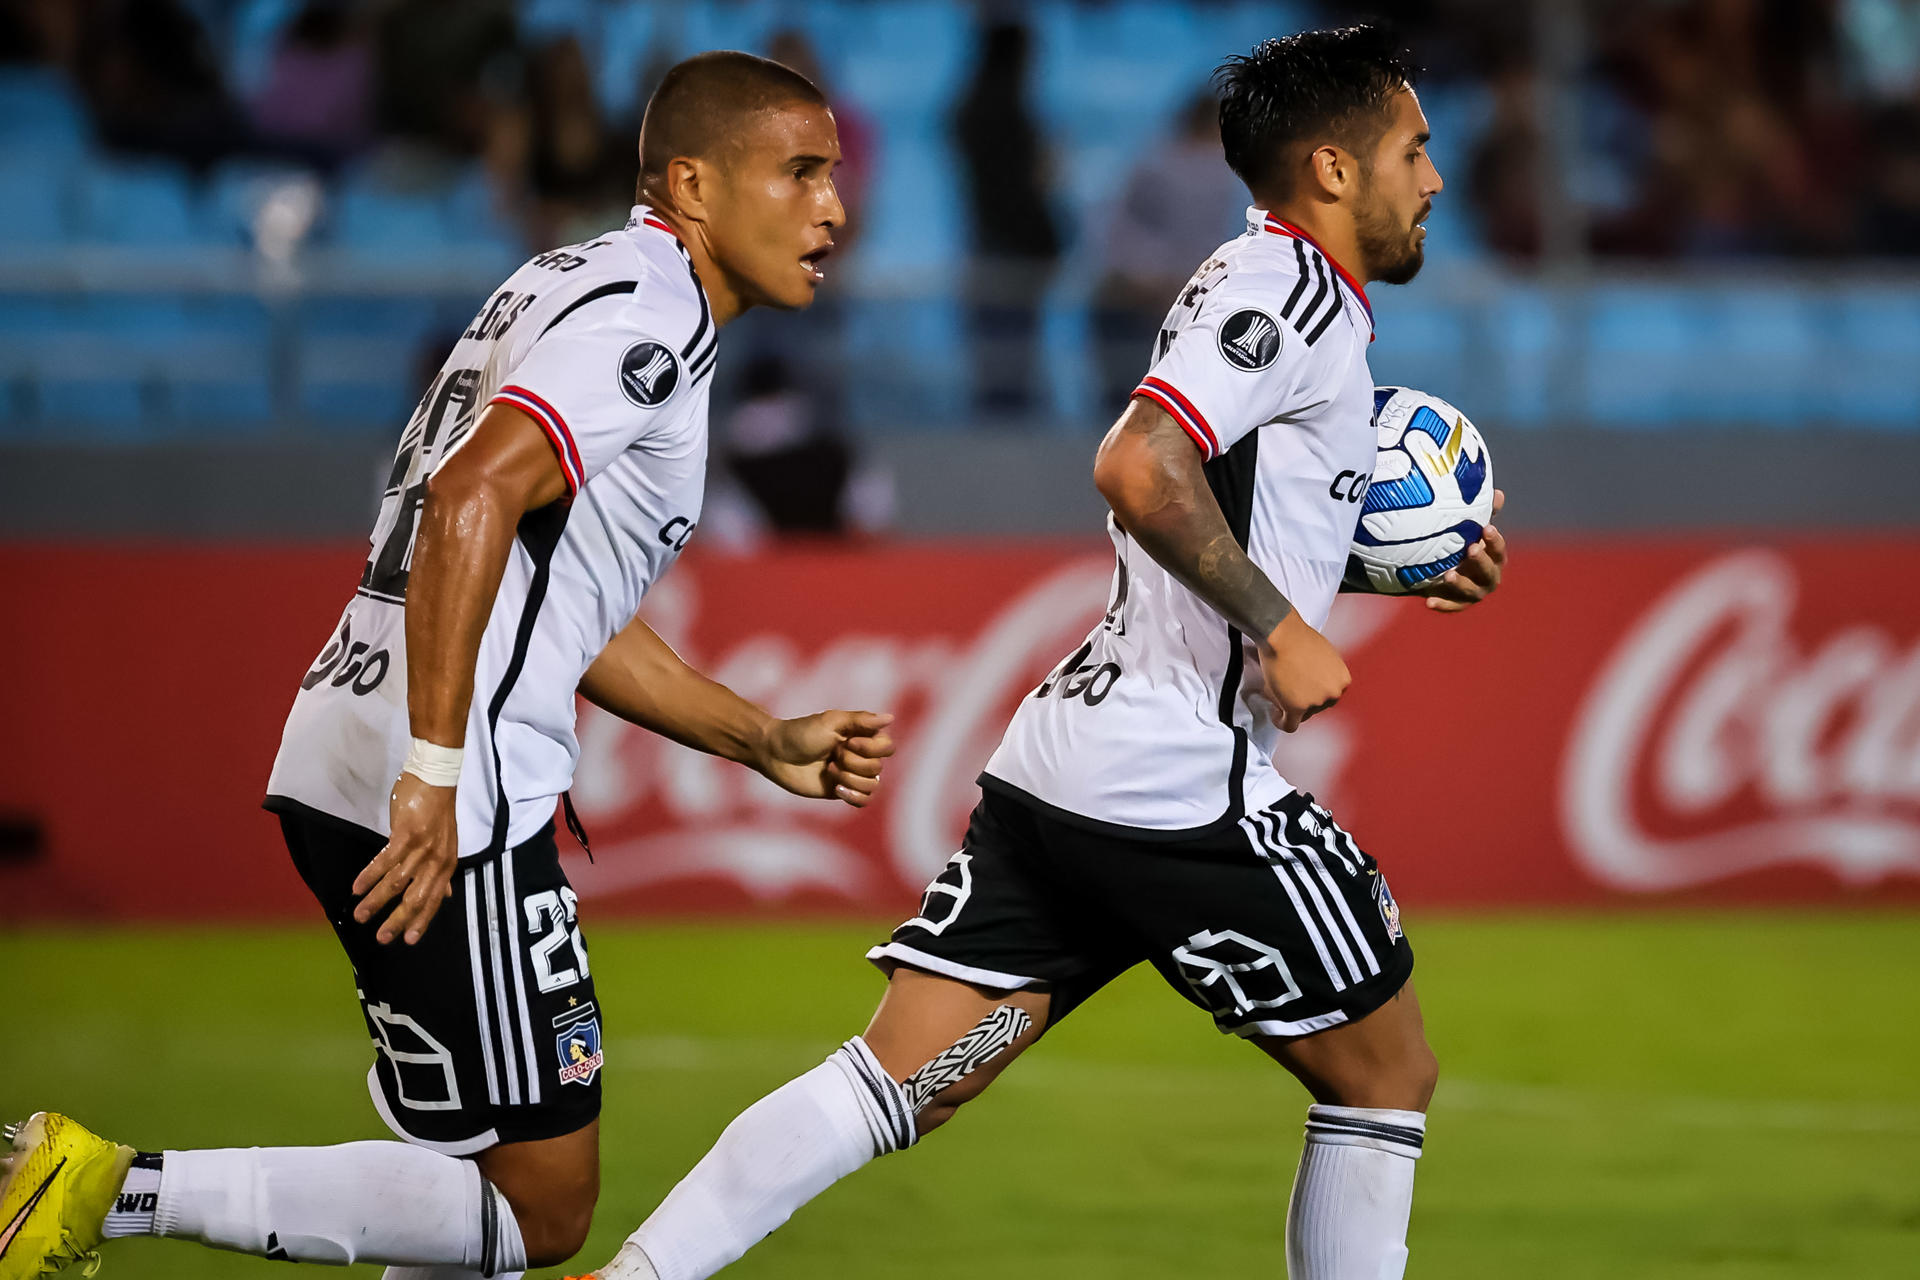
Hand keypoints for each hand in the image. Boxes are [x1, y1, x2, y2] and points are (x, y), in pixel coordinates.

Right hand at [352, 771, 459, 944]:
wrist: (436, 774)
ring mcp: (423, 847)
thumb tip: (446, 895)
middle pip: (416, 898)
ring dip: (376, 901)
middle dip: (397, 920)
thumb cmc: (436, 809)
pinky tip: (356, 888)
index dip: (421, 921)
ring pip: (397, 882)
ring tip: (359, 915)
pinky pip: (386, 861)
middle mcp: (437, 859)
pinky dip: (370, 876)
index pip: (434, 900)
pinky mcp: (407, 834)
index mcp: (447, 864)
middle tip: (381, 938)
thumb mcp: (445, 843)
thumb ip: (441, 870)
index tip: (408, 940)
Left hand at [756, 710, 895, 806]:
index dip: (872, 748)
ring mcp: (851, 774)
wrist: (776, 753)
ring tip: (830, 770)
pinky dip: (854, 796)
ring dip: (850, 778)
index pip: (887, 747)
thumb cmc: (801, 732)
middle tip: (831, 755)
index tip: (848, 742)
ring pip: (872, 786)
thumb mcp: (831, 721)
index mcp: (861, 736)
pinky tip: (836, 788)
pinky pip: (864, 801)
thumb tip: (890, 718)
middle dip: (853, 762)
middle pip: (878, 768)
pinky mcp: (841, 791)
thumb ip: (861, 720)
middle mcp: (860, 755)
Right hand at [1260, 612, 1350, 731]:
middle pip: (1318, 707)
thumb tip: (1313, 680)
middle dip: (1304, 701)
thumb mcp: (1324, 655)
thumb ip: (1325, 672)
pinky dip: (1281, 722)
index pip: (1330, 696)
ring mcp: (1315, 701)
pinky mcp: (1296, 707)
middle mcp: (1333, 692)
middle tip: (1289, 691)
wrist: (1282, 634)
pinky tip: (1275, 715)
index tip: (1304, 690)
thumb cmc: (1298, 637)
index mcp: (1343, 679)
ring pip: (1302, 715)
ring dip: (1290, 706)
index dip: (1315, 693)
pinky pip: (1289, 724)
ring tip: (1279, 693)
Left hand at [1416, 488, 1506, 612]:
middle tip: (1471, 549)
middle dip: (1481, 561)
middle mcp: (1488, 577)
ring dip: (1461, 583)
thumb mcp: (1469, 528)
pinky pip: (1451, 606)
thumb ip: (1481, 513)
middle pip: (1489, 572)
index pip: (1499, 549)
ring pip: (1472, 591)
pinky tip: (1429, 601)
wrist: (1441, 568)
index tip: (1487, 528)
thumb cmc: (1460, 543)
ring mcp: (1473, 592)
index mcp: (1494, 558)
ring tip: (1448, 574)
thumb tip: (1497, 493)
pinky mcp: (1457, 603)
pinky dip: (1442, 605)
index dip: (1495, 540)